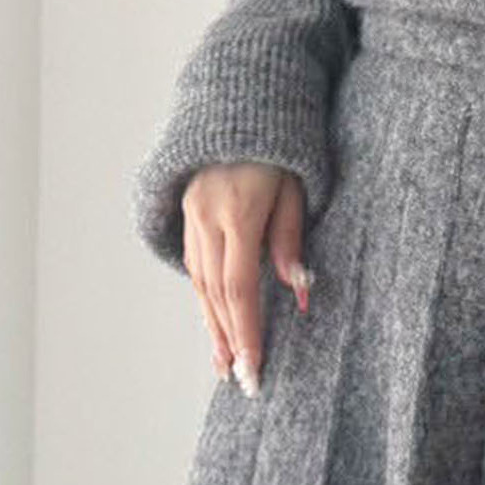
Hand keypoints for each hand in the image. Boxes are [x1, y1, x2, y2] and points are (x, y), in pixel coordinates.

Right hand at [179, 161, 312, 393]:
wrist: (240, 104)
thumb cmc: (281, 147)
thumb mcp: (296, 186)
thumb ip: (290, 237)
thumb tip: (297, 288)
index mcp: (238, 213)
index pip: (240, 287)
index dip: (247, 331)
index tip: (255, 367)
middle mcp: (207, 219)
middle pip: (215, 294)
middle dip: (229, 340)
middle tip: (242, 380)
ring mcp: (192, 217)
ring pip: (199, 283)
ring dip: (213, 327)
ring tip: (224, 364)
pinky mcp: (187, 215)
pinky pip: (194, 266)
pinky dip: (205, 299)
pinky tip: (214, 323)